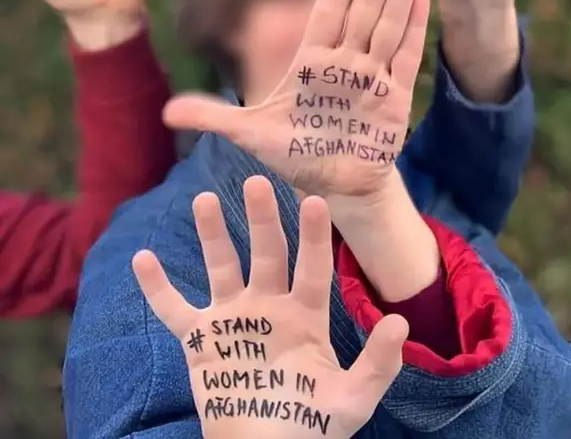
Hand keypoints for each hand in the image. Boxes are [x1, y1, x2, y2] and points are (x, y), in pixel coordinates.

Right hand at [133, 176, 406, 438]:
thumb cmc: (312, 425)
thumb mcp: (351, 400)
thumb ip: (377, 364)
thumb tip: (401, 323)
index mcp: (306, 314)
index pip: (311, 267)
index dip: (313, 236)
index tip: (314, 201)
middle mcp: (269, 305)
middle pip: (266, 253)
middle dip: (262, 219)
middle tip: (256, 182)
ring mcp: (233, 318)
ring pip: (222, 267)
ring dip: (213, 235)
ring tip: (205, 199)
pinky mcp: (200, 340)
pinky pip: (174, 309)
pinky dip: (157, 287)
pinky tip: (142, 259)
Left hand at [163, 0, 429, 196]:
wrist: (335, 186)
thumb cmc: (295, 155)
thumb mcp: (252, 133)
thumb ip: (215, 116)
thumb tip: (167, 112)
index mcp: (313, 61)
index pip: (330, 7)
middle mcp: (345, 60)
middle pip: (367, 5)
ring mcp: (372, 76)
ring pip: (389, 22)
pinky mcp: (395, 98)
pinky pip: (405, 56)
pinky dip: (415, 27)